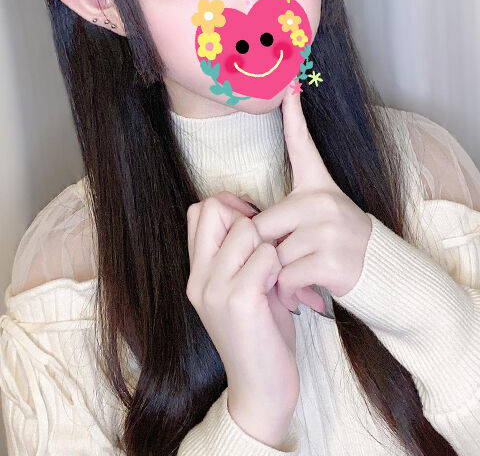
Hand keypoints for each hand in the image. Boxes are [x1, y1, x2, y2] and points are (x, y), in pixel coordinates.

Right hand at [185, 191, 299, 438]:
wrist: (261, 389)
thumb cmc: (260, 333)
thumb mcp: (241, 289)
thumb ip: (238, 256)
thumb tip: (251, 215)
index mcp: (197, 272)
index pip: (198, 210)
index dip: (228, 206)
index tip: (251, 225)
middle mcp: (199, 277)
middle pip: (214, 208)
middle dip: (246, 219)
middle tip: (263, 249)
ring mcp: (215, 289)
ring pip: (246, 229)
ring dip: (267, 246)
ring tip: (272, 275)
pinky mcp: (239, 301)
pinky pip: (265, 255)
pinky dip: (277, 266)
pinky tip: (279, 289)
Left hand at [250, 89, 372, 312]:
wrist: (384, 275)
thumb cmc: (343, 245)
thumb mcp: (323, 217)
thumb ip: (290, 215)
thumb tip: (248, 227)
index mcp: (318, 188)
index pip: (302, 146)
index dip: (293, 115)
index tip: (289, 85)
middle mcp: (323, 203)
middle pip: (261, 226)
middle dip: (262, 253)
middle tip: (277, 266)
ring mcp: (328, 231)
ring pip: (273, 256)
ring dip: (276, 277)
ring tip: (295, 281)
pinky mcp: (331, 260)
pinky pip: (286, 277)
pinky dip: (287, 292)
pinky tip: (303, 294)